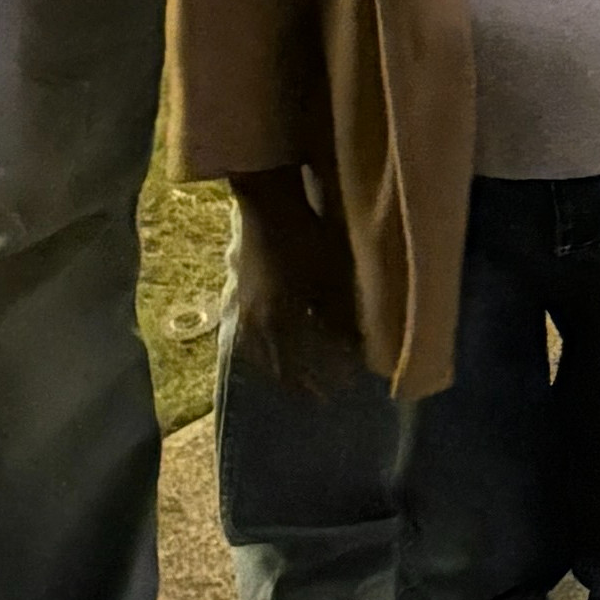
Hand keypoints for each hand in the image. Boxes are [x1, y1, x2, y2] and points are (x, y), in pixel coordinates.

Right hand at [226, 169, 369, 400]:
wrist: (267, 204)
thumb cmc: (305, 236)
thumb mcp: (330, 277)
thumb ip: (341, 316)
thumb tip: (356, 348)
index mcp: (278, 321)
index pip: (300, 366)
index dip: (322, 380)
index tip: (342, 390)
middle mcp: (256, 323)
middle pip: (277, 365)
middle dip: (300, 381)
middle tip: (320, 395)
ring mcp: (245, 310)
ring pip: (262, 354)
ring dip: (281, 369)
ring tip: (298, 379)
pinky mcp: (242, 297)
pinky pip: (254, 338)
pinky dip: (267, 351)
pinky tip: (278, 349)